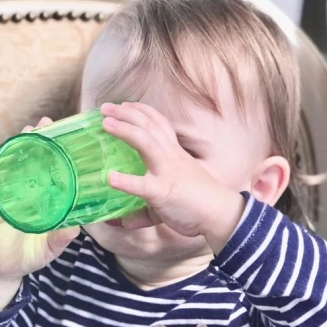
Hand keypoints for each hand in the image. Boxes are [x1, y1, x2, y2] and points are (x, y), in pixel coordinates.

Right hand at [0, 117, 79, 311]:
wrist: (4, 270)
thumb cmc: (29, 253)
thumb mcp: (52, 246)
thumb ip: (63, 236)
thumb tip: (77, 227)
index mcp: (39, 196)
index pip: (46, 168)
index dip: (54, 151)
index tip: (65, 133)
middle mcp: (21, 192)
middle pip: (27, 160)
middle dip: (34, 140)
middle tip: (44, 124)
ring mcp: (5, 198)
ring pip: (8, 168)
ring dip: (15, 150)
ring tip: (25, 134)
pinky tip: (0, 167)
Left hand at [100, 102, 244, 252]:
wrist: (221, 215)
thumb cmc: (196, 203)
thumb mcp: (167, 197)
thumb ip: (141, 208)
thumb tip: (118, 221)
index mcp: (174, 153)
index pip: (158, 123)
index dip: (141, 111)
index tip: (124, 104)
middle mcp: (170, 157)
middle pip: (149, 126)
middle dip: (126, 113)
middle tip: (104, 108)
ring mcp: (167, 172)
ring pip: (146, 143)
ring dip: (125, 131)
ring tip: (105, 124)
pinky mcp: (163, 192)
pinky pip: (143, 185)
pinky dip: (126, 181)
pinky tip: (110, 178)